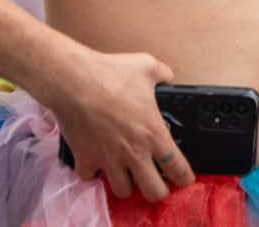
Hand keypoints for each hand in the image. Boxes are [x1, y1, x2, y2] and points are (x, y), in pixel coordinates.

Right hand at [44, 50, 193, 201]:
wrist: (74, 81)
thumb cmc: (110, 73)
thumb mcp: (148, 66)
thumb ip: (164, 76)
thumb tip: (168, 79)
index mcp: (153, 133)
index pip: (177, 167)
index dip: (184, 177)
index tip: (184, 179)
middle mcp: (133, 152)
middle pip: (154, 192)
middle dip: (159, 191)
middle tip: (157, 182)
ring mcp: (108, 159)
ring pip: (123, 191)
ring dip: (128, 184)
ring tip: (129, 173)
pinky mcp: (85, 159)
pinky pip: (91, 178)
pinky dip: (95, 173)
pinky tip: (99, 162)